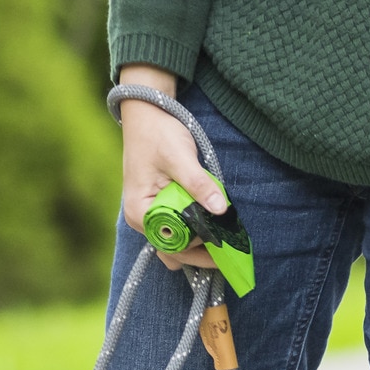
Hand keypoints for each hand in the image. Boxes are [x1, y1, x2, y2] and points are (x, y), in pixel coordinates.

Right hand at [117, 64, 225, 270]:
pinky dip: (193, 235)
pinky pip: (176, 232)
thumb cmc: (158, 134)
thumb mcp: (180, 158)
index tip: (222, 240)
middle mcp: (142, 220)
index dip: (196, 243)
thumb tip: (220, 210)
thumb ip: (199, 185)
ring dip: (196, 248)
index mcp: (140, 212)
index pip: (170, 241)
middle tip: (229, 254)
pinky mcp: (160, 210)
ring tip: (222, 246)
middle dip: (199, 252)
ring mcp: (150, 217)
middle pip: (173, 249)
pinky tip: (211, 232)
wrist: (147, 115)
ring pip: (174, 245)